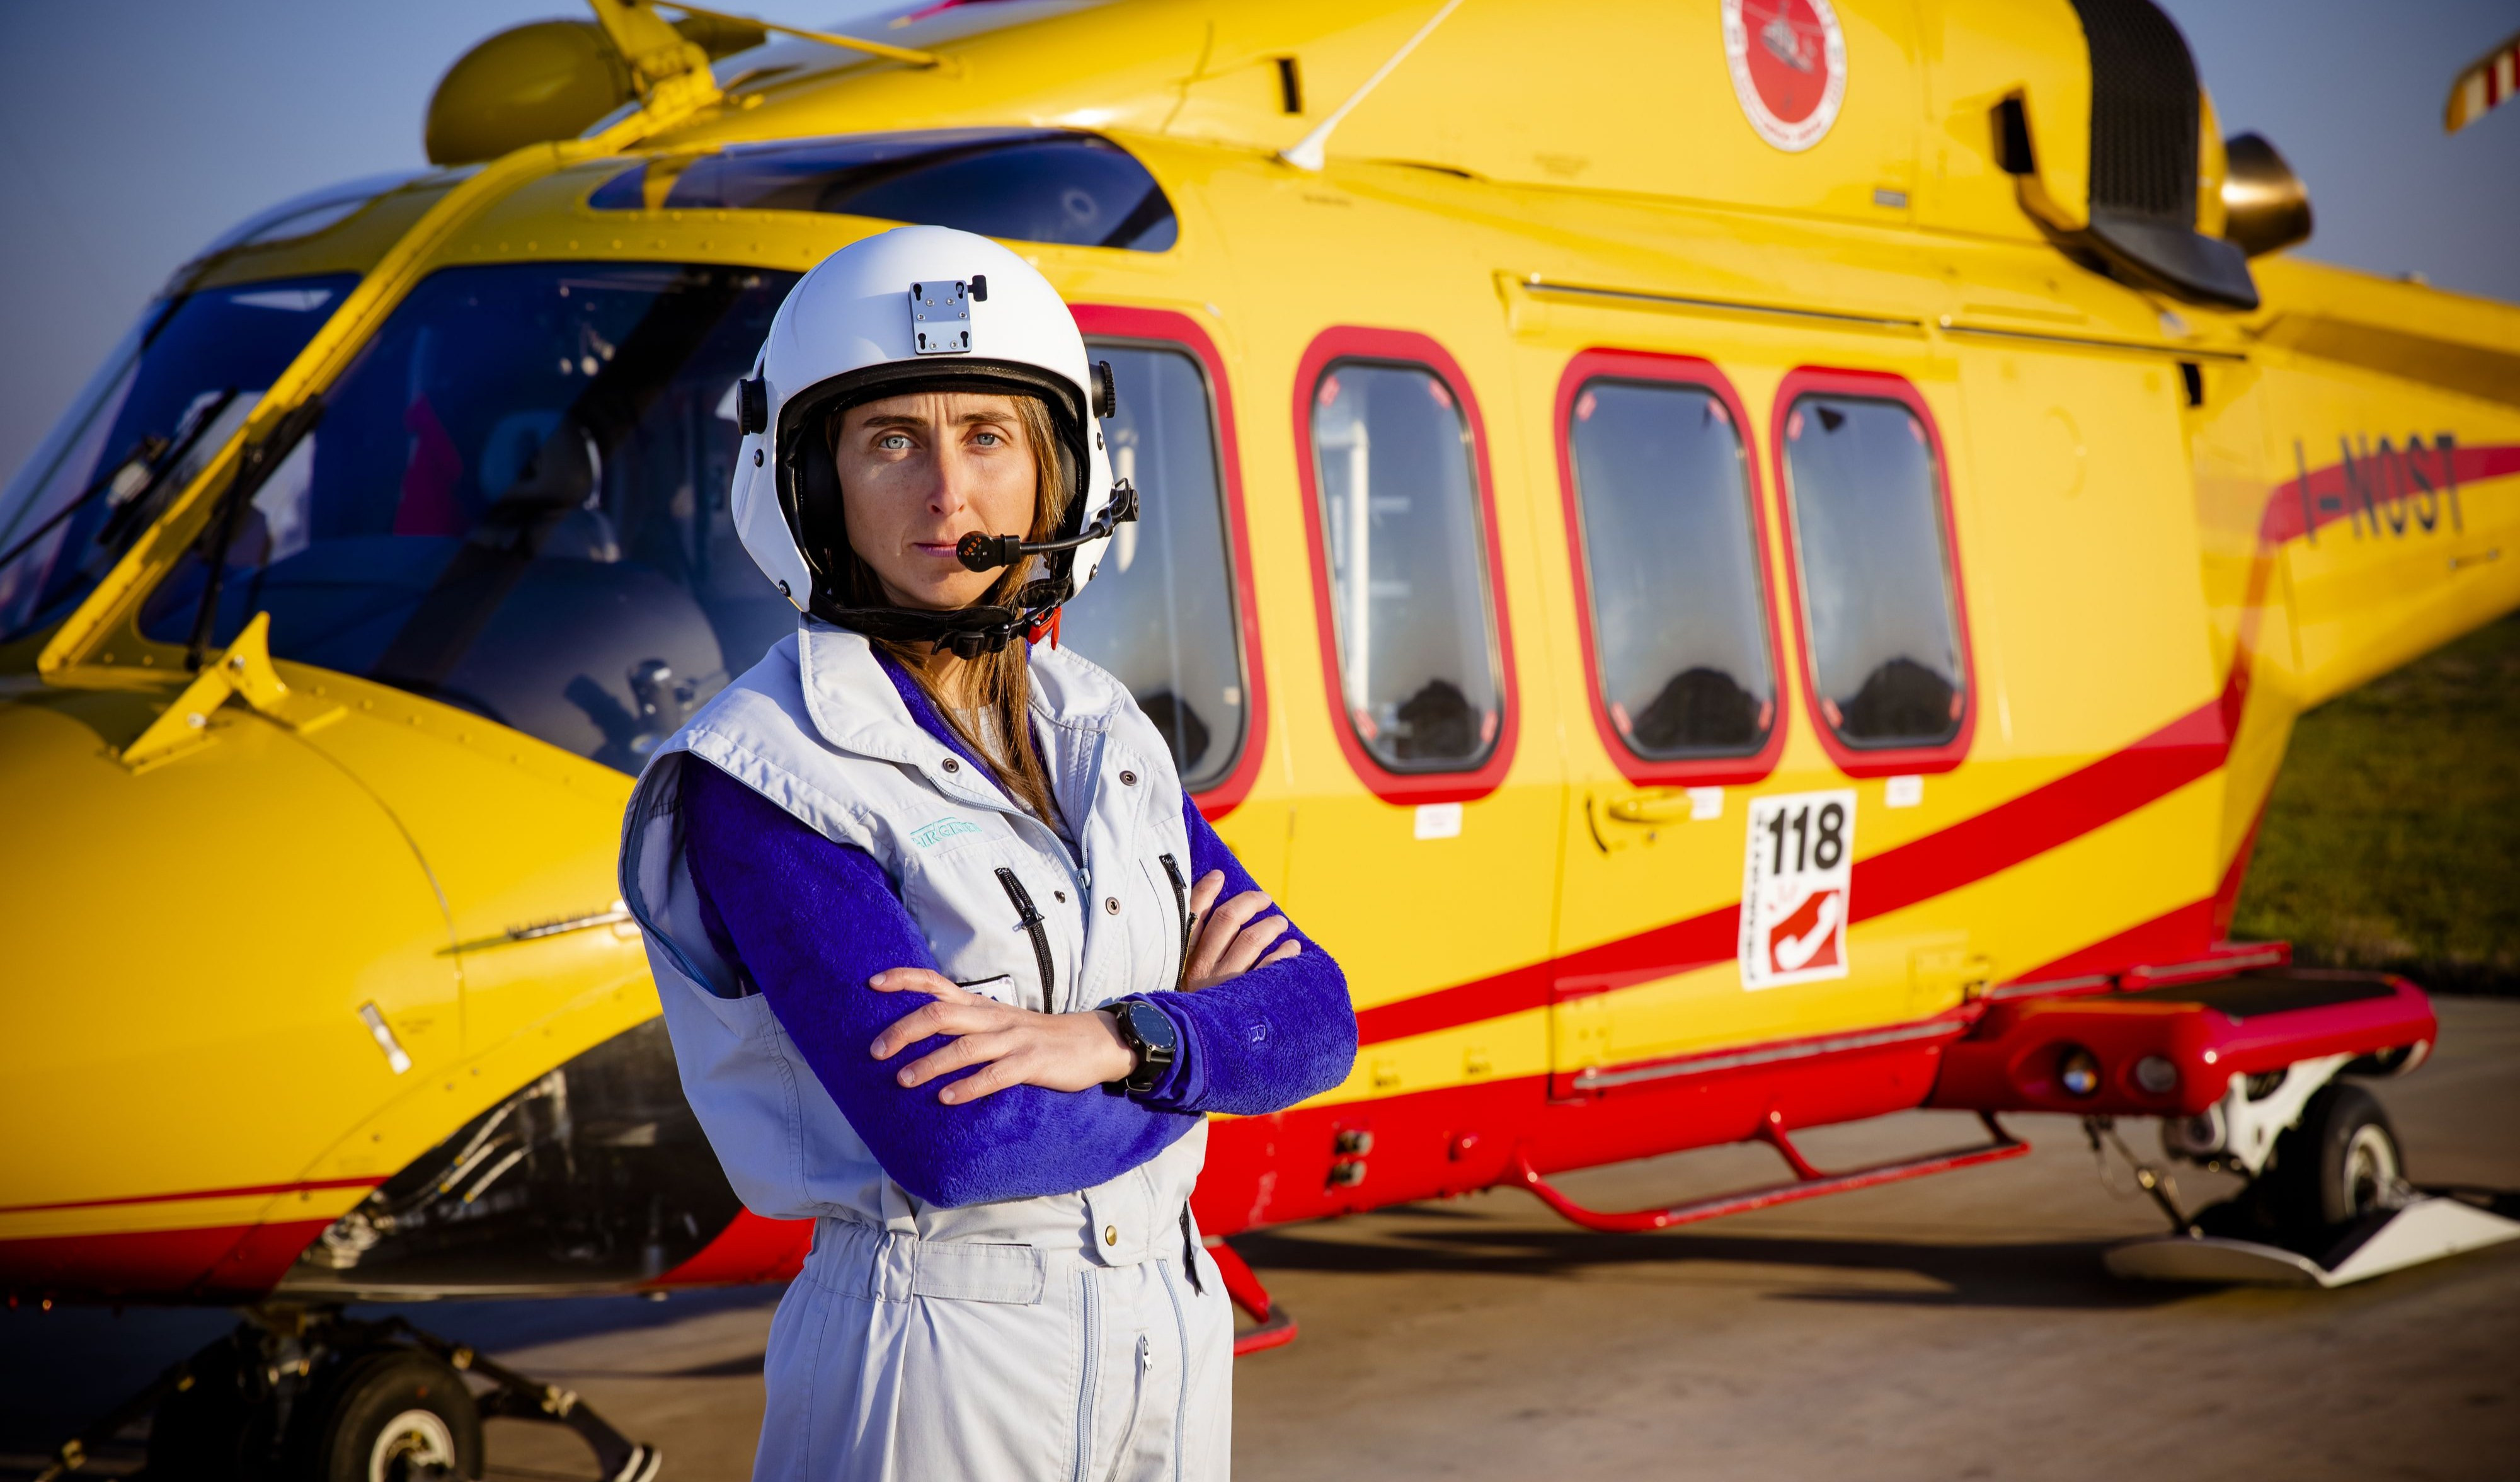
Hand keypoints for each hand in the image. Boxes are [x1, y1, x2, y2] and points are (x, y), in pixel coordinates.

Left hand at [867, 968, 1135, 1103]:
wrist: (1094, 1042)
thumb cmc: (1038, 1038)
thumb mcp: (1000, 1024)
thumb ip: (966, 1026)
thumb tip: (921, 1036)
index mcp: (981, 1007)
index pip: (937, 983)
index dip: (904, 979)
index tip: (872, 983)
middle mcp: (993, 1018)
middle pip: (941, 1013)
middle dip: (904, 1029)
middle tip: (875, 1051)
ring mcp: (1014, 1039)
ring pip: (964, 1046)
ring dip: (930, 1063)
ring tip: (902, 1079)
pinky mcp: (1033, 1063)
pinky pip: (996, 1074)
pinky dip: (969, 1086)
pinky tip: (948, 1099)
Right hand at [1182, 870, 1300, 991]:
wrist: (1202, 1050)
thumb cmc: (1197, 1002)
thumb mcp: (1183, 977)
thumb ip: (1195, 948)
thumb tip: (1215, 909)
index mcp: (1184, 957)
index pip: (1192, 914)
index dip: (1206, 890)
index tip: (1219, 876)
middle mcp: (1201, 966)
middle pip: (1227, 919)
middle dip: (1249, 902)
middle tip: (1264, 899)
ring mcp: (1223, 980)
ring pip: (1251, 938)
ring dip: (1271, 925)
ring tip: (1281, 923)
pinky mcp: (1244, 995)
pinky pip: (1270, 965)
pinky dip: (1285, 952)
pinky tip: (1292, 947)